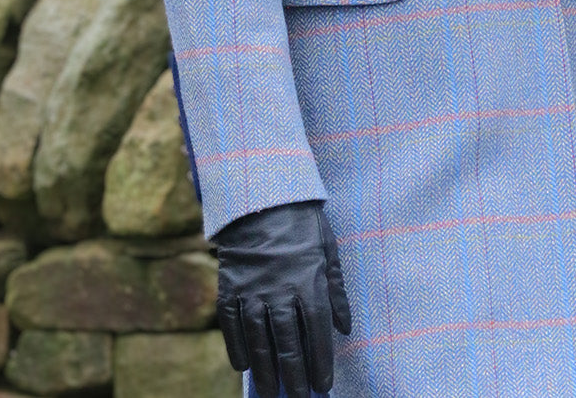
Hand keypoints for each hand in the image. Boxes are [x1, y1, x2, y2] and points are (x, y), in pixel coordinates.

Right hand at [214, 200, 351, 397]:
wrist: (263, 196)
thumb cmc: (302, 224)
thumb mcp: (328, 250)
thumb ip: (336, 291)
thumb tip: (345, 328)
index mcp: (309, 281)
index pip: (316, 332)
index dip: (320, 362)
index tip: (323, 386)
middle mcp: (280, 290)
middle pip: (287, 343)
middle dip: (294, 376)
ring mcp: (252, 289)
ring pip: (258, 340)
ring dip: (266, 371)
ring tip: (270, 394)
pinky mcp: (230, 286)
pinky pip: (231, 324)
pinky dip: (236, 347)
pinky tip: (244, 366)